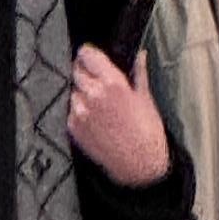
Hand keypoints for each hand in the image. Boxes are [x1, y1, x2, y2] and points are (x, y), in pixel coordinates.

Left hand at [69, 40, 172, 187]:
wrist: (139, 165)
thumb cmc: (147, 131)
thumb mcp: (145, 98)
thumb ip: (139, 73)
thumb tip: (140, 54)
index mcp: (112, 83)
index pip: (87, 55)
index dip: (88, 54)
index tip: (90, 56)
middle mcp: (92, 94)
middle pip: (77, 71)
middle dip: (86, 73)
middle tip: (98, 82)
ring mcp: (79, 112)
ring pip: (74, 91)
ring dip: (82, 93)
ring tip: (99, 106)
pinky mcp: (73, 127)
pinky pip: (71, 110)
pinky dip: (79, 111)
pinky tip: (95, 120)